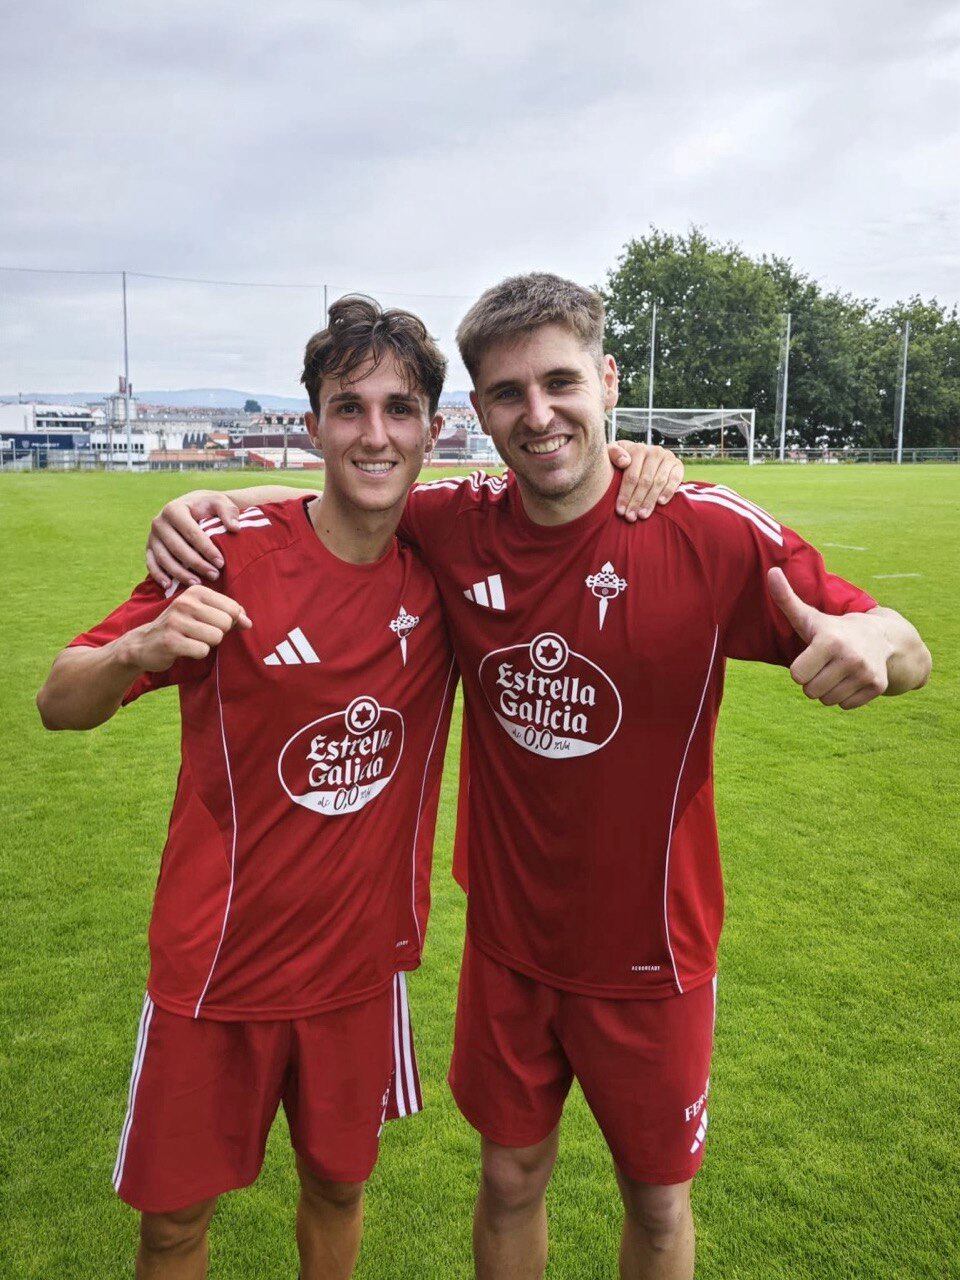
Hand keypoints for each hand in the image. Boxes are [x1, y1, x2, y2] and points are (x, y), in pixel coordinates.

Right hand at [118, 585, 251, 672]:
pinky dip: (198, 653)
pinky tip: (185, 648)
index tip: (215, 624)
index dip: (231, 622)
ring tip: (192, 640)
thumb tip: (249, 623)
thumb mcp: (203, 613)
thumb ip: (229, 615)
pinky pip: (203, 650)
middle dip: (218, 633)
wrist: (144, 643)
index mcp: (196, 591)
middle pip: (226, 623)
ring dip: (208, 644)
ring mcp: (176, 621)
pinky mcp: (171, 641)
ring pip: (216, 637)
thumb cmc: (181, 627)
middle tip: (200, 634)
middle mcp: (185, 602)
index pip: (233, 608)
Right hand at [146, 491, 241, 588]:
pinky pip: (151, 563)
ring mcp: (152, 536)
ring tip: (198, 584)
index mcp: (174, 509)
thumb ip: (228, 512)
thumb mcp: (219, 502)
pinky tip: (170, 586)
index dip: (206, 549)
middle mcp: (159, 522)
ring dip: (180, 573)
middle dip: (196, 564)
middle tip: (214, 575)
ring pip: (164, 558)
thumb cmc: (207, 506)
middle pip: (177, 548)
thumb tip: (234, 528)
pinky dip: (158, 575)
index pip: (191, 533)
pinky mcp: (149, 548)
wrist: (192, 506)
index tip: (221, 563)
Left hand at [608, 442, 683, 521]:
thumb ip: (612, 453)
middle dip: (636, 501)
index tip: (620, 511)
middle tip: (630, 517)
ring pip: (658, 482)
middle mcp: (654, 452)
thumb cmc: (621, 459)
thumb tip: (624, 462)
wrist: (641, 455)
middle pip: (645, 481)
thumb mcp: (611, 453)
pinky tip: (661, 503)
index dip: (625, 495)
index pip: (631, 476)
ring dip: (650, 501)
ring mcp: (667, 457)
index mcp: (637, 449)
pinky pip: (675, 479)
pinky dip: (668, 491)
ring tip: (642, 515)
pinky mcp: (678, 464)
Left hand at [768, 568, 891, 708]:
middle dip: (813, 681)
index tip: (811, 656)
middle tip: (825, 664)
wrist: (880, 637)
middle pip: (810, 691)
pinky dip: (845, 696)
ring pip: (827, 700)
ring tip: (837, 670)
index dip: (800, 668)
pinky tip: (851, 678)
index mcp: (829, 641)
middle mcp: (850, 657)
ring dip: (828, 689)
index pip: (797, 676)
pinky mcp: (878, 686)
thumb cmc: (833, 629)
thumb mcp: (809, 616)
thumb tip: (771, 571)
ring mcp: (866, 672)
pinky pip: (845, 706)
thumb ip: (786, 599)